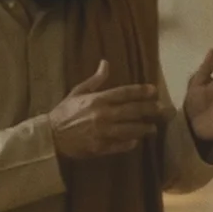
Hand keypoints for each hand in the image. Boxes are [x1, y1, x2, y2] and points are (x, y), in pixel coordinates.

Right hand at [49, 60, 165, 160]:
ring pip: (130, 129)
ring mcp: (103, 132)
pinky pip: (120, 145)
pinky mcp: (100, 147)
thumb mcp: (77, 92)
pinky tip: (136, 141)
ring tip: (153, 128)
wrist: (50, 137)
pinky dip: (129, 143)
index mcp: (97, 100)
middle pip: (132, 111)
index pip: (124, 93)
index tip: (154, 90)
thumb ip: (95, 80)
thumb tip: (106, 63)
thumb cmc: (64, 113)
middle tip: (162, 110)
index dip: (141, 91)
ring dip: (143, 128)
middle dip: (149, 110)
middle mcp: (103, 115)